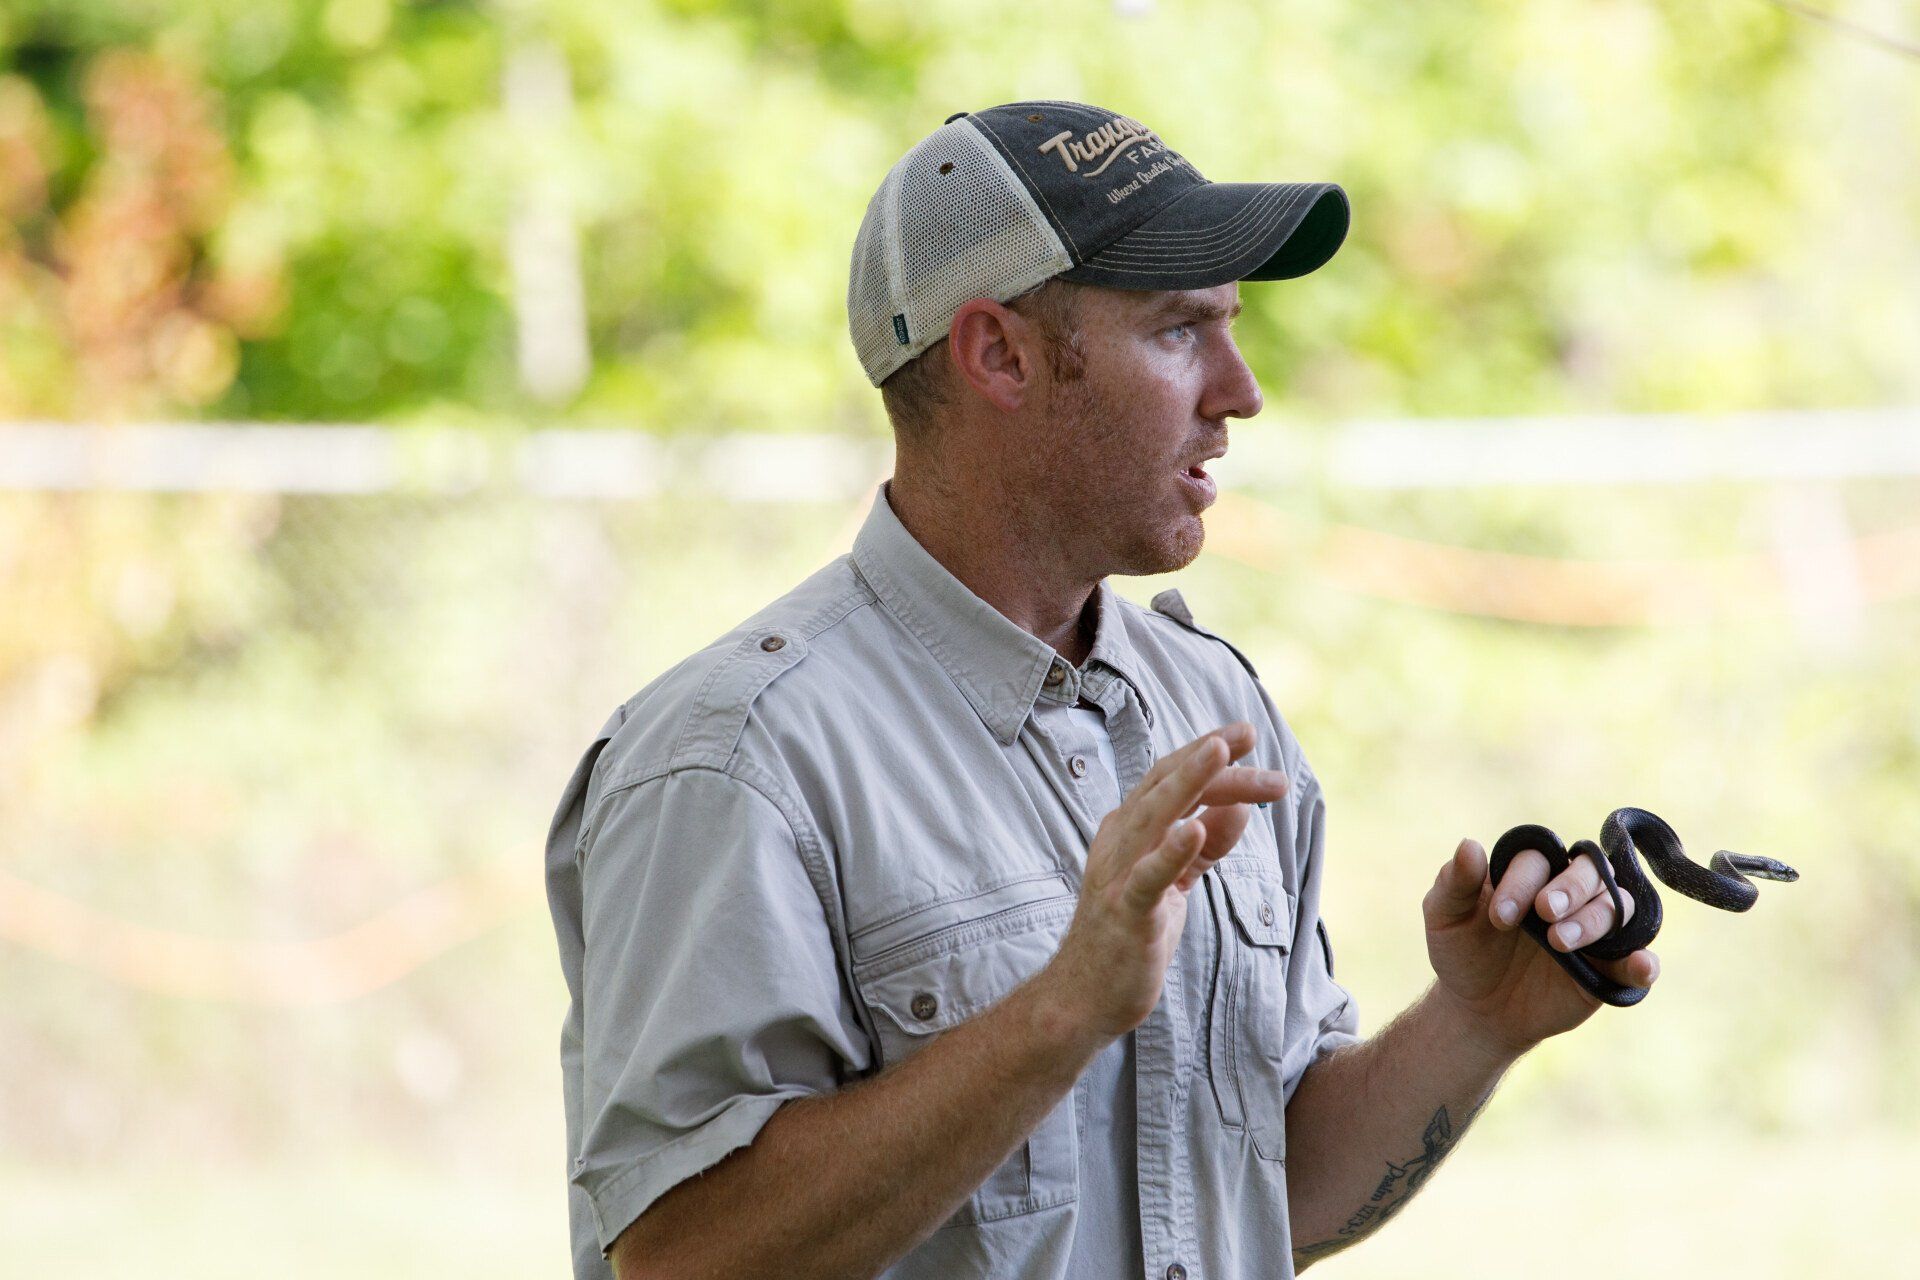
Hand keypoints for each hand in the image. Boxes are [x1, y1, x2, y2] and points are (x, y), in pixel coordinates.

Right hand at [1037, 721, 1288, 1047]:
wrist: (1085, 997)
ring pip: (1153, 817)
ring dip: (1188, 782)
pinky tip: (1195, 829)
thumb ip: (1206, 846)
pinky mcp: (1125, 913)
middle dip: (1207, 757)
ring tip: (1220, 753)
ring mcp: (1118, 876)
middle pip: (1165, 786)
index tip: (1246, 734)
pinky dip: (1171, 851)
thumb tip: (1241, 808)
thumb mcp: (1176, 883)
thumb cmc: (1130, 937)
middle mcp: (1118, 842)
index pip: (1168, 778)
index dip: (1205, 751)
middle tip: (1249, 734)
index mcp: (1128, 831)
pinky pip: (1148, 877)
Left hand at [1423, 838, 1660, 1057]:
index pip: (1539, 857)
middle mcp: (1569, 892)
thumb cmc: (1463, 952)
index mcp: (1530, 872)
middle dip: (1570, 889)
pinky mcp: (1609, 968)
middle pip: (1590, 870)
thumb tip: (1469, 844)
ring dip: (1595, 919)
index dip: (1522, 881)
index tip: (1499, 917)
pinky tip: (1641, 965)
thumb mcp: (1446, 918)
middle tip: (1544, 913)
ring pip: (1617, 906)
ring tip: (1559, 943)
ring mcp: (1593, 928)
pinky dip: (1644, 961)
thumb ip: (1455, 883)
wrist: (1477, 1009)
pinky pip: (1638, 959)